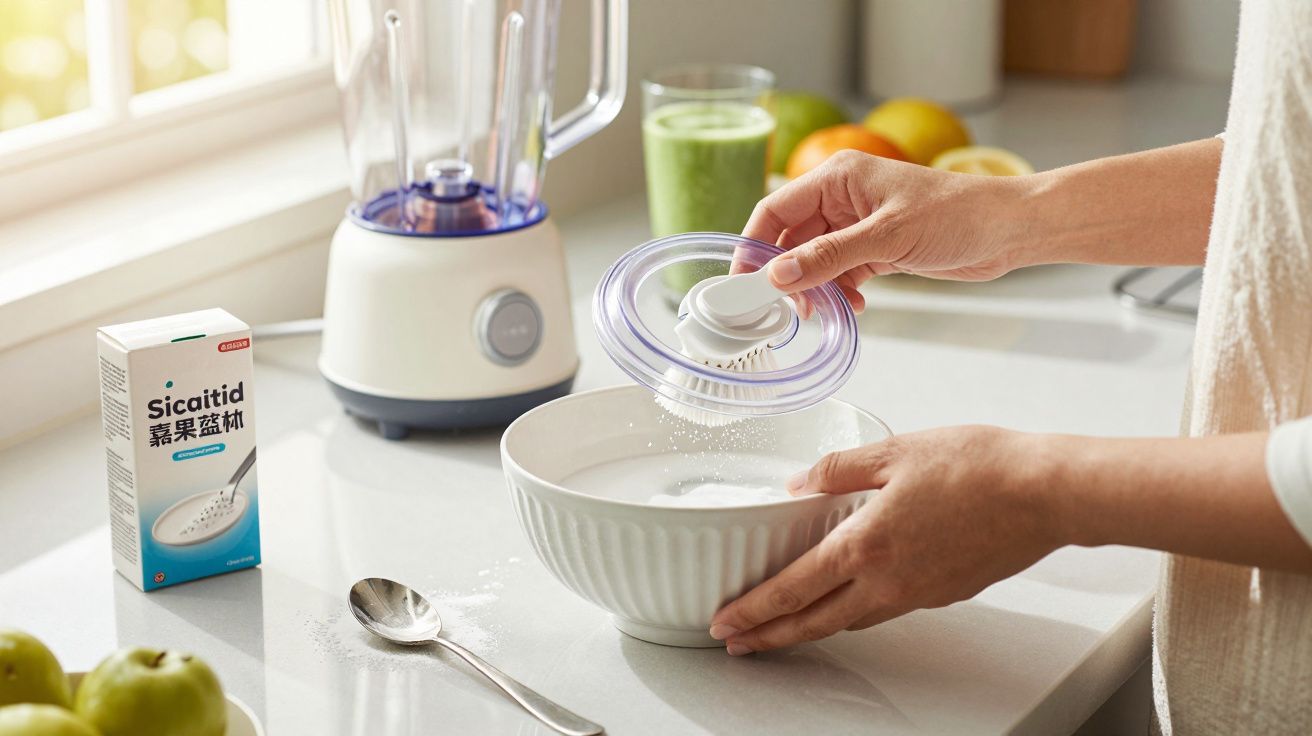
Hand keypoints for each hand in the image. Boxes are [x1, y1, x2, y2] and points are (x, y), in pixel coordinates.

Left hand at [708, 426, 1060, 653]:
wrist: (1045, 493)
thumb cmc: (979, 467)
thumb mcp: (895, 451)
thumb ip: (839, 468)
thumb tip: (798, 483)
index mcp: (866, 545)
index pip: (792, 589)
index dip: (753, 610)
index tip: (724, 623)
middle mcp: (888, 581)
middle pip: (814, 621)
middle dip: (770, 636)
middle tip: (737, 644)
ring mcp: (918, 593)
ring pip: (851, 619)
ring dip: (811, 627)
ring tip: (784, 628)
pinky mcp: (945, 591)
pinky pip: (887, 608)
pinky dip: (856, 611)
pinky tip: (851, 599)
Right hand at [738, 150, 1030, 313]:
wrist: (1009, 230)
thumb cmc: (957, 215)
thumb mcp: (886, 238)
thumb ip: (828, 258)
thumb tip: (778, 276)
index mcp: (838, 177)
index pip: (776, 210)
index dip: (755, 245)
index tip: (744, 282)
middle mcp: (843, 198)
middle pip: (792, 240)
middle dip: (790, 276)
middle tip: (793, 310)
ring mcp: (859, 225)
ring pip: (816, 262)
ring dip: (818, 289)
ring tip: (829, 311)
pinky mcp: (877, 248)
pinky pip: (841, 273)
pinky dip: (842, 292)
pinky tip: (856, 306)